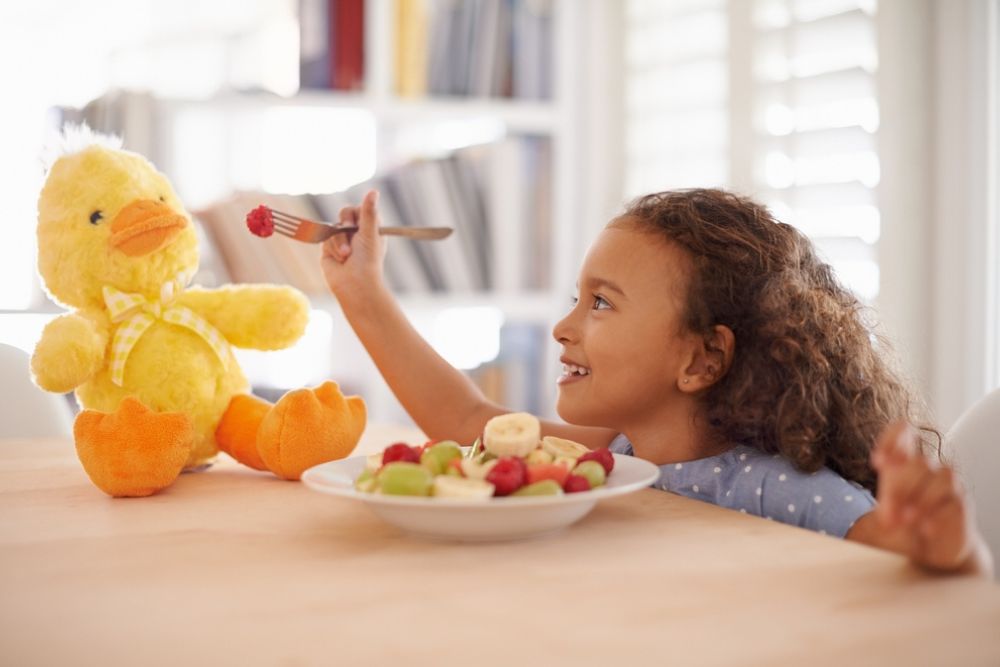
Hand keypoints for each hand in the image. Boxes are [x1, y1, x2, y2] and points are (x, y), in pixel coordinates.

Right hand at [321, 189, 387, 298]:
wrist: (354, 284)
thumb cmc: (367, 261)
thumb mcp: (369, 233)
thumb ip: (368, 212)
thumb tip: (374, 191)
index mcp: (371, 228)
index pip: (359, 209)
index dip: (356, 215)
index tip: (358, 225)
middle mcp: (357, 232)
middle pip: (344, 214)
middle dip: (346, 227)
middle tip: (352, 237)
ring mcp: (343, 240)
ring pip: (334, 227)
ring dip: (340, 242)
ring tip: (347, 256)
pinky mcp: (330, 248)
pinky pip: (326, 238)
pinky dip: (332, 248)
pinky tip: (340, 260)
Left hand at [871, 421, 982, 571]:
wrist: (929, 550)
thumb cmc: (904, 521)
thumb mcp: (888, 506)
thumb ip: (888, 487)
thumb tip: (889, 470)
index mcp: (905, 461)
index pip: (905, 430)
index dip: (892, 438)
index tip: (878, 463)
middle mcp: (929, 468)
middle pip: (919, 462)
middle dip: (900, 488)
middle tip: (887, 516)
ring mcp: (949, 484)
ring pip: (941, 476)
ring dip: (921, 499)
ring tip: (905, 521)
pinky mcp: (961, 504)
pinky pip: (954, 501)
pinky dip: (937, 515)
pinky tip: (924, 529)